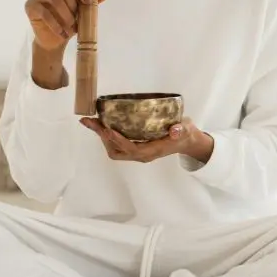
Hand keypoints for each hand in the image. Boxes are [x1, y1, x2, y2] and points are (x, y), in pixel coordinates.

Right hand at [24, 0, 112, 50]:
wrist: (57, 38)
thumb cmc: (72, 20)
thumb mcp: (86, 9)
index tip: (89, 2)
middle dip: (74, 3)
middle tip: (78, 18)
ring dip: (65, 15)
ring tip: (71, 28)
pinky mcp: (30, 5)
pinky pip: (43, 12)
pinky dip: (55, 24)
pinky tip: (62, 33)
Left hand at [79, 117, 213, 163]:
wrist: (186, 142)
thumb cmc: (184, 134)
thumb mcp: (185, 130)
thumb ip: (181, 129)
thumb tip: (175, 130)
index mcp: (152, 151)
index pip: (132, 149)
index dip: (119, 140)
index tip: (107, 129)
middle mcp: (141, 155)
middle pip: (117, 150)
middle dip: (103, 137)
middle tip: (91, 122)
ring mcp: (137, 152)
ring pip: (114, 150)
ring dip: (102, 137)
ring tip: (93, 122)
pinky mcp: (134, 147)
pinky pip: (116, 146)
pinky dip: (107, 136)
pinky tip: (103, 124)